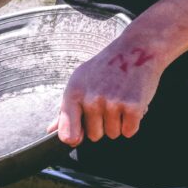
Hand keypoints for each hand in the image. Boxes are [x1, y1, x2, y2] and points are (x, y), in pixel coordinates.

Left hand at [46, 41, 164, 146]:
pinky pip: (129, 131)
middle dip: (102, 124)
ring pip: (113, 134)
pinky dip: (132, 122)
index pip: (67, 132)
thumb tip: (51, 130)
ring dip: (118, 122)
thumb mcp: (80, 81)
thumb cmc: (105, 67)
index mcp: (74, 93)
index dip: (74, 138)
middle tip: (108, 103)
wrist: (136, 49)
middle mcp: (91, 99)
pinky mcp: (132, 106)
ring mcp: (111, 103)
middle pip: (94, 136)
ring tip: (120, 100)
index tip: (78, 137)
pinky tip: (131, 104)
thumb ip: (66, 109)